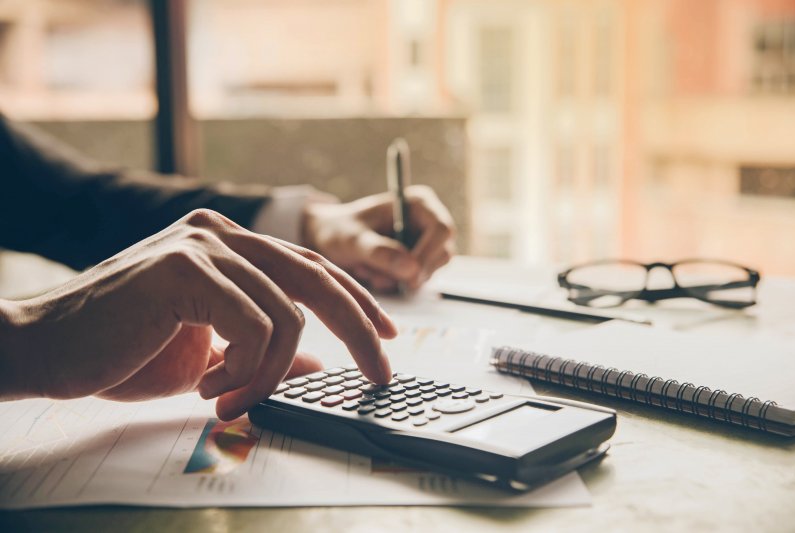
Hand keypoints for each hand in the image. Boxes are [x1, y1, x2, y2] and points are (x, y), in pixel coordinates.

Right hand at [0, 209, 395, 419]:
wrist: (45, 349)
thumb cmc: (123, 351)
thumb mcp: (209, 357)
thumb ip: (263, 351)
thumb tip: (316, 362)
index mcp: (229, 246)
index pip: (312, 269)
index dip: (356, 302)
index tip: (386, 333)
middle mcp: (221, 233)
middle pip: (318, 279)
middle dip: (360, 330)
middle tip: (382, 371)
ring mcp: (202, 244)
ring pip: (288, 316)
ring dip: (271, 375)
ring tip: (232, 400)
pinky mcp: (185, 268)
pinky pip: (254, 328)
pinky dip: (245, 371)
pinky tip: (208, 387)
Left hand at [302, 185, 455, 291]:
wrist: (331, 240)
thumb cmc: (340, 231)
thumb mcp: (353, 240)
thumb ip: (379, 251)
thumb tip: (412, 269)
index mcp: (419, 203)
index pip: (442, 230)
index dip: (429, 254)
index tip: (408, 276)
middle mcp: (429, 221)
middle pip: (442, 254)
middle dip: (412, 271)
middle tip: (379, 276)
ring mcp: (427, 243)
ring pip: (430, 271)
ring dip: (400, 279)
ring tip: (369, 269)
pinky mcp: (420, 263)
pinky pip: (419, 282)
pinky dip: (396, 285)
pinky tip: (374, 274)